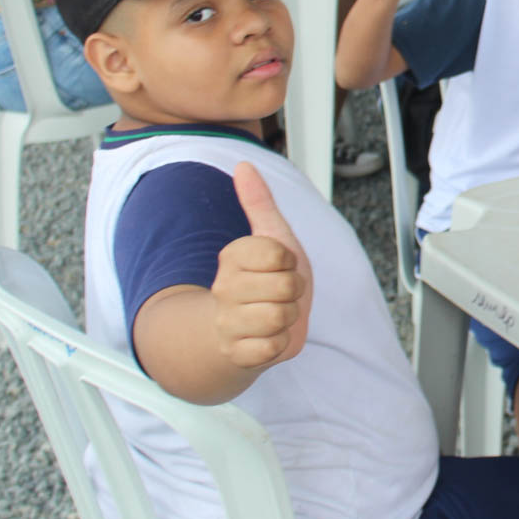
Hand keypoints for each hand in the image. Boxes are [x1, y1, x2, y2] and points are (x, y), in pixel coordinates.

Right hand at [211, 163, 311, 369]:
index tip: (280, 266)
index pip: (279, 253)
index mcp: (232, 257)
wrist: (244, 332)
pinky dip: (280, 344)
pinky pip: (273, 348)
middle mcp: (223, 288)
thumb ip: (258, 202)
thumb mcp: (269, 238)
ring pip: (280, 317)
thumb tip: (243, 164)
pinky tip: (269, 338)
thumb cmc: (264, 280)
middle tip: (281, 294)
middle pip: (286, 286)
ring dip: (289, 318)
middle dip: (294, 291)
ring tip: (276, 314)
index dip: (289, 261)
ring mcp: (228, 323)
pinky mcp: (238, 354)